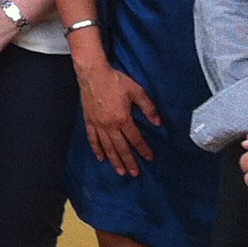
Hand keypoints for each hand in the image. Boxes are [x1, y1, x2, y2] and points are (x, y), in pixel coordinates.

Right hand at [77, 60, 161, 176]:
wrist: (93, 73)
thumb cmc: (115, 80)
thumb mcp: (137, 91)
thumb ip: (148, 107)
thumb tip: (158, 122)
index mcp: (122, 118)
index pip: (135, 139)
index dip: (143, 150)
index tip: (149, 158)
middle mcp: (109, 125)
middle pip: (121, 148)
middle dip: (129, 161)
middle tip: (134, 173)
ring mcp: (98, 124)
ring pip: (107, 147)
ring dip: (114, 160)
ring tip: (120, 171)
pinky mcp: (89, 121)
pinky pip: (93, 139)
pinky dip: (97, 149)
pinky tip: (101, 158)